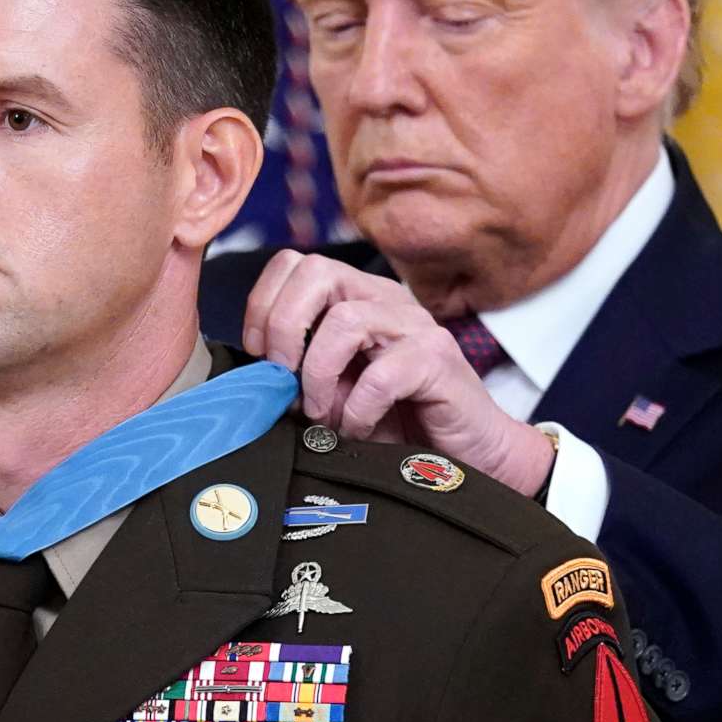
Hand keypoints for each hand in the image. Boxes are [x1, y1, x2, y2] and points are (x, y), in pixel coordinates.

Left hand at [242, 251, 555, 496]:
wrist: (468, 457)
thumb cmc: (396, 424)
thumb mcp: (334, 392)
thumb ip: (299, 373)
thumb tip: (252, 376)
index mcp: (356, 297)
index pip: (294, 264)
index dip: (263, 306)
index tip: (261, 357)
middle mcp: (385, 300)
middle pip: (316, 271)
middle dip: (284, 328)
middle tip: (282, 380)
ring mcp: (415, 326)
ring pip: (346, 319)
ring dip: (319, 374)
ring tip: (321, 413)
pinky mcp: (439, 360)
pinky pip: (382, 373)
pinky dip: (357, 408)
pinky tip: (356, 429)